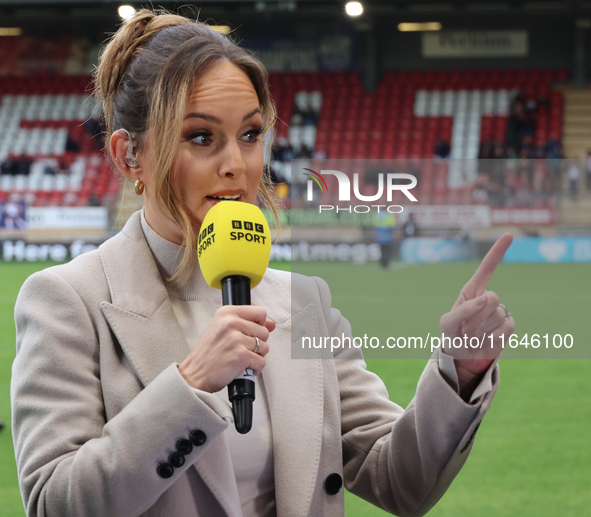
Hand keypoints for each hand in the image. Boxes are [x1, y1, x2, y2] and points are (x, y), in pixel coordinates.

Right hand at [178, 305, 275, 392]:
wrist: (194, 374)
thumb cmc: (208, 354)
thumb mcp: (224, 330)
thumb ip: (249, 323)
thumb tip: (271, 324)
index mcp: (227, 313)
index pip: (260, 312)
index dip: (259, 325)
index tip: (249, 334)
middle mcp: (231, 322)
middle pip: (265, 331)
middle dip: (257, 344)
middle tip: (241, 349)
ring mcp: (236, 339)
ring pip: (265, 347)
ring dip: (256, 356)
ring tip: (240, 358)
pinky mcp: (241, 355)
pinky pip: (261, 362)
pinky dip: (254, 368)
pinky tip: (242, 367)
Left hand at [439, 233, 514, 398]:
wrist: (462, 357)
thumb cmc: (451, 336)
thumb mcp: (447, 324)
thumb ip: (463, 309)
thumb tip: (486, 298)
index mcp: (471, 291)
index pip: (486, 268)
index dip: (497, 252)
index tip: (509, 235)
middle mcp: (487, 298)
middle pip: (492, 298)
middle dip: (476, 317)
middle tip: (465, 330)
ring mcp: (499, 311)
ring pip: (498, 315)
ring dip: (481, 329)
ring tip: (472, 336)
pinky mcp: (508, 326)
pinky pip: (507, 327)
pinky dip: (494, 337)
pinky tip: (486, 340)